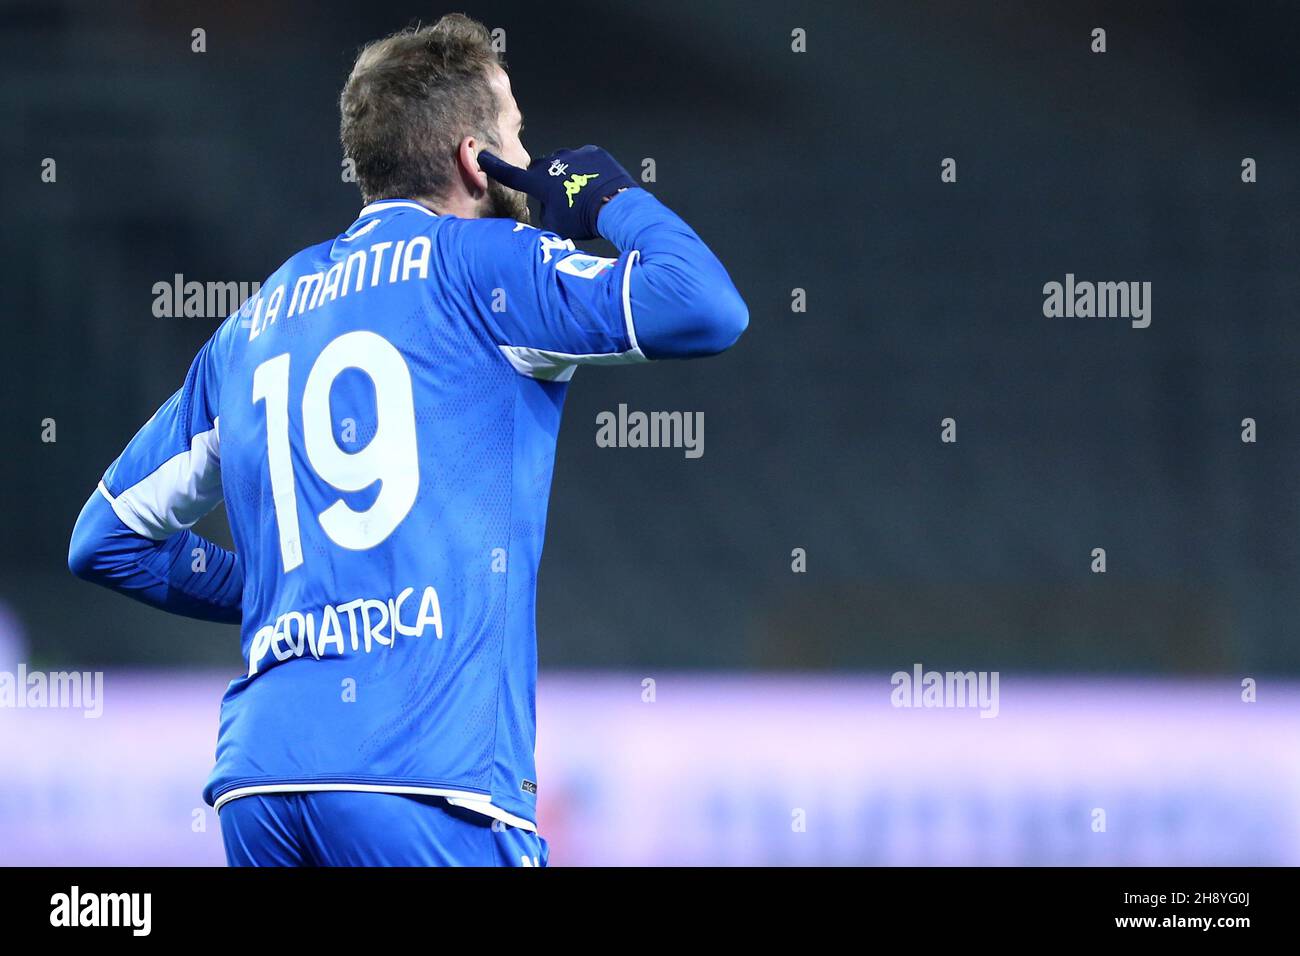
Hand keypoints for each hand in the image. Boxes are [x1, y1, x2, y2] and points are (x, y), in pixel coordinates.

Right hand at [479, 145, 637, 240]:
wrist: (617, 204)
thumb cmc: (583, 220)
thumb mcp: (556, 226)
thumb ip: (545, 214)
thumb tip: (546, 205)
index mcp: (539, 182)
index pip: (511, 175)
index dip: (494, 167)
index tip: (483, 156)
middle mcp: (552, 163)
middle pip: (541, 169)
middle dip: (544, 179)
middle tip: (559, 196)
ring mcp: (573, 155)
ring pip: (563, 162)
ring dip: (566, 174)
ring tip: (581, 191)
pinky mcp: (592, 152)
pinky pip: (584, 159)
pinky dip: (586, 170)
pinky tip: (595, 184)